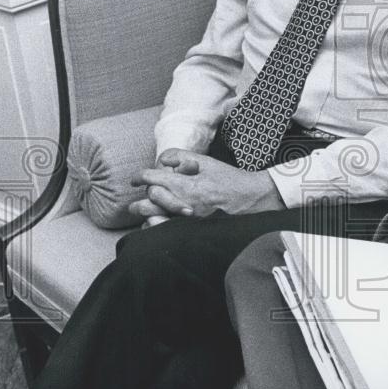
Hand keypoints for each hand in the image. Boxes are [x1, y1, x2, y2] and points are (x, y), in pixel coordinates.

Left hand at [130, 150, 284, 216]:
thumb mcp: (208, 162)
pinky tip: (155, 220)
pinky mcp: (190, 229)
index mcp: (186, 184)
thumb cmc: (230, 180)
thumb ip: (183, 157)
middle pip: (150, 198)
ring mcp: (186, 219)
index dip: (141, 176)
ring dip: (144, 211)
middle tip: (140, 191)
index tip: (135, 178)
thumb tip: (163, 160)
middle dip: (143, 193)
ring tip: (141, 207)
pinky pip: (164, 231)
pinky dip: (155, 225)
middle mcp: (183, 203)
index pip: (153, 178)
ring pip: (152, 217)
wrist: (251, 200)